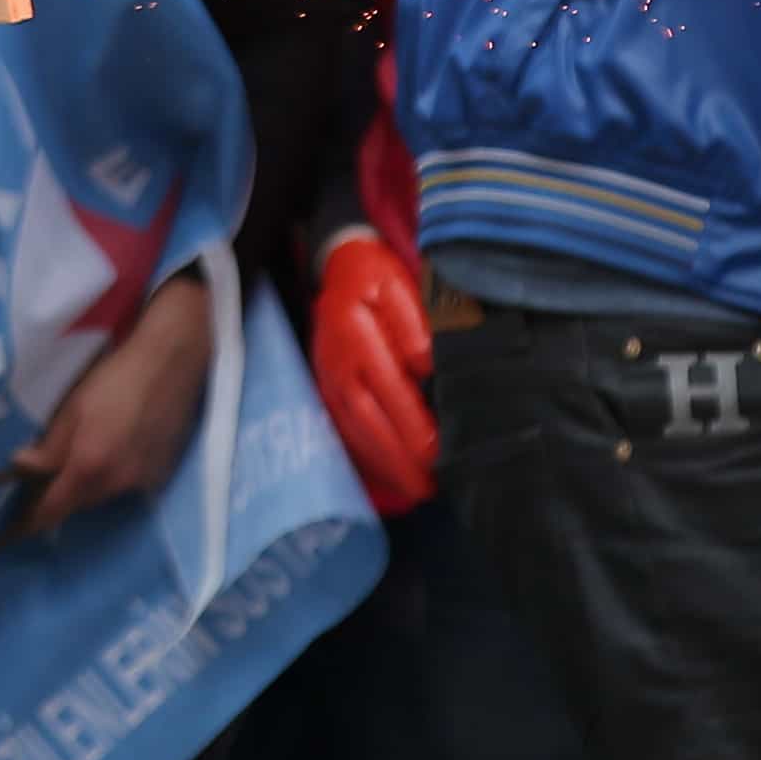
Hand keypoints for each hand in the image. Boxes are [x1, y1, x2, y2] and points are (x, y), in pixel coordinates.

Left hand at [16, 269, 215, 532]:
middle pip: (79, 504)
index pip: (52, 511)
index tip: (17, 522)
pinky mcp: (160, 474)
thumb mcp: (73, 408)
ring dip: (90, 483)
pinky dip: (116, 474)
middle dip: (62, 494)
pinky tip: (118, 446)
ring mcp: (142, 482)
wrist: (169, 362)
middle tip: (50, 472)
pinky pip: (127, 485)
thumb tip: (21, 467)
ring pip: (104, 495)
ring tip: (89, 451)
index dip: (31, 519)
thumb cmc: (114, 378)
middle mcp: (116, 484)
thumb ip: (49, 447)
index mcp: (88, 468)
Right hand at [309, 229, 435, 514]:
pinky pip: (342, 432)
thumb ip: (415, 326)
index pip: (385, 385)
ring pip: (352, 431)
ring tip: (416, 491)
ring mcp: (325, 380)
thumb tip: (426, 368)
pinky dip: (366, 459)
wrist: (340, 268)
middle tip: (428, 489)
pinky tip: (390, 478)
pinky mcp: (324, 391)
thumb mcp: (402, 286)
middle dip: (396, 459)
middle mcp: (335, 361)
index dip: (410, 423)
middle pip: (365, 418)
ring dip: (383, 465)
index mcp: (355, 331)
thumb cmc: (379, 279)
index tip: (436, 452)